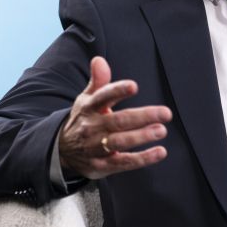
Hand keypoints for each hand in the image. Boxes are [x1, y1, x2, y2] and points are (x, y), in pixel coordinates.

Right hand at [58, 56, 172, 179]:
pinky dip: (142, 158)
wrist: (61, 150)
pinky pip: (124, 162)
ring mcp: (96, 148)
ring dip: (141, 137)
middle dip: (142, 117)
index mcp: (89, 108)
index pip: (103, 96)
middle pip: (118, 121)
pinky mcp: (102, 166)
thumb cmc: (83, 119)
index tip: (134, 86)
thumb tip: (99, 60)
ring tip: (162, 130)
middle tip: (165, 113)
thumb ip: (98, 81)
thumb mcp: (87, 99)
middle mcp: (92, 127)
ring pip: (120, 142)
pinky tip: (160, 152)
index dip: (118, 91)